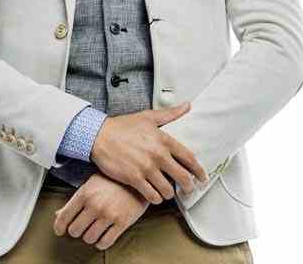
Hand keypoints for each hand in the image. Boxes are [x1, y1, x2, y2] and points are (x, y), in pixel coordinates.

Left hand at [53, 172, 149, 250]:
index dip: (59, 227)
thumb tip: (58, 215)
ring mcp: (108, 214)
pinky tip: (103, 234)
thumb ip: (75, 200)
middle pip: (75, 231)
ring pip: (89, 238)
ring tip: (94, 228)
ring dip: (90, 236)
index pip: (64, 217)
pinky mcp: (121, 223)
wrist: (138, 179)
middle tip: (82, 226)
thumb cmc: (113, 180)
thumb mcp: (91, 184)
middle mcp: (95, 205)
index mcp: (85, 193)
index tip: (60, 230)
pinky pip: (104, 243)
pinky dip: (101, 242)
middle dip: (77, 230)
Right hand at [90, 101, 208, 203]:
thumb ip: (170, 114)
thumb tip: (187, 105)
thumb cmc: (123, 126)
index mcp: (163, 139)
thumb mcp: (148, 117)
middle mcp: (157, 155)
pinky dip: (155, 198)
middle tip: (187, 190)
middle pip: (183, 178)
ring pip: (167, 191)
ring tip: (166, 191)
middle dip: (188, 187)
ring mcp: (146, 168)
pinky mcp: (134, 179)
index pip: (189, 158)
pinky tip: (153, 194)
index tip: (202, 177)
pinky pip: (152, 196)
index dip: (199, 170)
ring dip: (169, 194)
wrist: (99, 135)